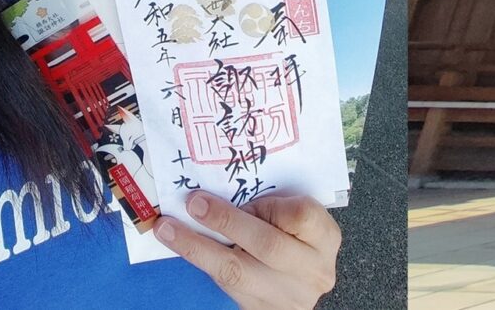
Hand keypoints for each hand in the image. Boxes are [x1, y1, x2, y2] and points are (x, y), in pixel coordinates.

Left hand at [155, 191, 341, 308]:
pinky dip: (201, 262)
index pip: (301, 216)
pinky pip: (224, 287)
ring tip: (168, 228)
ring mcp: (287, 297)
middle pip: (267, 245)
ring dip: (197, 247)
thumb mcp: (301, 222)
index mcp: (326, 239)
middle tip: (194, 203)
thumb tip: (229, 198)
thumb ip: (277, 210)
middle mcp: (312, 270)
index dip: (271, 205)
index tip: (247, 197)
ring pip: (237, 272)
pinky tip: (182, 246)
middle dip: (227, 222)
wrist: (296, 288)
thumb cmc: (298, 242)